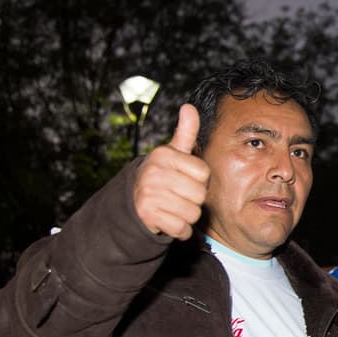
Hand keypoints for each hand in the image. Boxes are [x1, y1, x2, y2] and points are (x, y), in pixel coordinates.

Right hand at [132, 104, 209, 239]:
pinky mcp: (147, 215)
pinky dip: (180, 229)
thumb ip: (185, 132)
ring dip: (187, 216)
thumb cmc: (163, 176)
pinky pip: (181, 228)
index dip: (198, 180)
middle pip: (199, 195)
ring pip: (192, 213)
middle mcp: (154, 172)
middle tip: (177, 195)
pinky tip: (169, 221)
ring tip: (173, 207)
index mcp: (163, 154)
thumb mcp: (173, 153)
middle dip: (193, 200)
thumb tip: (189, 107)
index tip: (183, 178)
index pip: (203, 173)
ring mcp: (149, 193)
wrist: (133, 203)